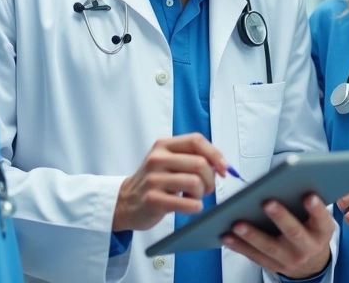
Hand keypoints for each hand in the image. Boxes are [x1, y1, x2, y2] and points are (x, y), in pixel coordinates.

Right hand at [113, 133, 228, 231]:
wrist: (125, 202)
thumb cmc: (154, 182)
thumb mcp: (167, 161)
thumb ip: (191, 157)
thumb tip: (222, 166)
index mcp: (163, 145)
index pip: (196, 140)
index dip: (215, 154)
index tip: (223, 168)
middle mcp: (157, 159)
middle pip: (200, 163)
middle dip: (210, 180)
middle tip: (204, 188)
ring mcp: (154, 179)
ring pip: (195, 183)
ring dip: (201, 194)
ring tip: (193, 197)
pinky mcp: (153, 200)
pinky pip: (188, 204)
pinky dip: (195, 207)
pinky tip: (188, 206)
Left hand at [220, 194, 333, 278]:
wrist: (310, 260)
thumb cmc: (309, 227)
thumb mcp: (318, 217)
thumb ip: (311, 200)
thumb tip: (298, 177)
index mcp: (322, 231)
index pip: (323, 220)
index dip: (317, 209)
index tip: (309, 196)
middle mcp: (308, 247)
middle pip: (294, 233)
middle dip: (281, 217)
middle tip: (267, 202)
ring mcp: (290, 259)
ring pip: (270, 247)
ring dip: (252, 235)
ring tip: (238, 223)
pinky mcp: (273, 266)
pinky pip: (254, 256)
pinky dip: (239, 246)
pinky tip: (226, 235)